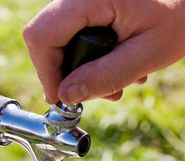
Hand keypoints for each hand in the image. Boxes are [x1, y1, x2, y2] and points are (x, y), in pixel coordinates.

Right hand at [24, 0, 184, 103]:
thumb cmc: (178, 19)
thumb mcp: (144, 55)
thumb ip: (104, 76)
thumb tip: (66, 95)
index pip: (42, 36)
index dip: (46, 72)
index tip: (61, 98)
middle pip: (46, 40)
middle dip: (66, 75)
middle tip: (95, 94)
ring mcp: (84, 1)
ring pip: (59, 41)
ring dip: (81, 71)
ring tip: (114, 85)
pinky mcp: (90, 9)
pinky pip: (74, 36)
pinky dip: (89, 59)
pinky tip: (115, 67)